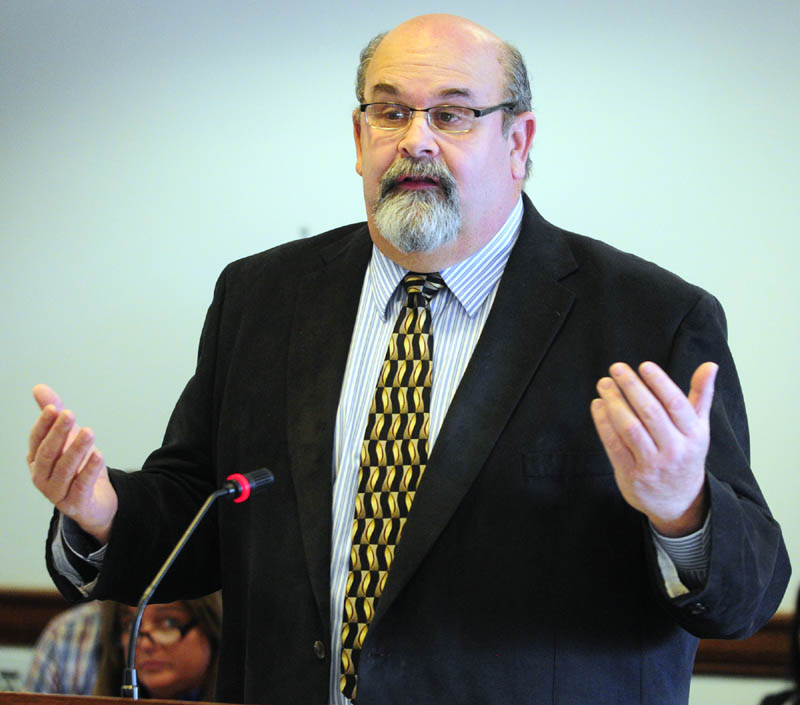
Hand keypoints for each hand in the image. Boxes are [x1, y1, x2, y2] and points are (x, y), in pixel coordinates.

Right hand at [27, 384, 117, 542]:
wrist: (95, 500)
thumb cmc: (77, 466)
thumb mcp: (68, 437)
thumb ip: (54, 414)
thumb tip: (38, 388)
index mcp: (37, 459)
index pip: (37, 439)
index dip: (44, 424)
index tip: (55, 408)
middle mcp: (42, 476)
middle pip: (48, 453)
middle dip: (59, 433)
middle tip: (70, 414)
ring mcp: (57, 492)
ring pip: (64, 469)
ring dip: (77, 449)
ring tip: (89, 432)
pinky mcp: (75, 503)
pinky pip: (81, 486)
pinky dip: (89, 470)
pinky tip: (99, 455)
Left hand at [590, 361, 717, 536]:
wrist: (678, 501)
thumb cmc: (686, 454)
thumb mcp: (699, 427)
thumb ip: (701, 395)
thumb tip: (710, 365)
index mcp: (694, 435)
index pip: (676, 404)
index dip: (659, 383)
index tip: (644, 365)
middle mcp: (674, 450)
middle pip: (650, 413)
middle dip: (632, 387)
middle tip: (617, 368)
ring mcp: (651, 464)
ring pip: (630, 428)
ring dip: (614, 403)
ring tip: (604, 383)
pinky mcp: (631, 474)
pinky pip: (614, 444)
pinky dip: (603, 423)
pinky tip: (598, 405)